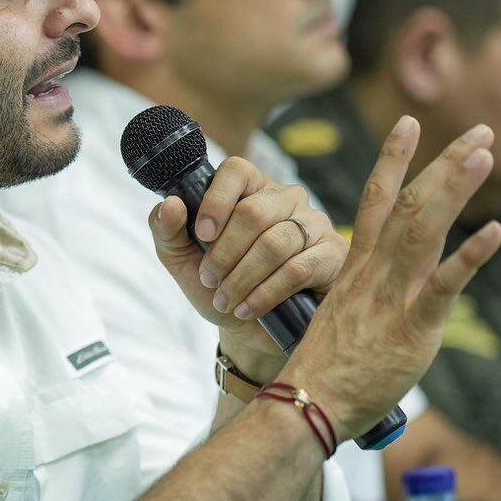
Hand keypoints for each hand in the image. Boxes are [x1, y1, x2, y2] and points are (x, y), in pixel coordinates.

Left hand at [149, 158, 345, 380]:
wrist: (249, 331)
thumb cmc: (218, 285)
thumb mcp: (182, 260)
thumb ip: (167, 230)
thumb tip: (170, 203)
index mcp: (249, 189)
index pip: (236, 170)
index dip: (216, 200)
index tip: (202, 233)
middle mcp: (285, 198)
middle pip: (253, 212)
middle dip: (224, 253)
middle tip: (210, 280)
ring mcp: (314, 223)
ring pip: (275, 243)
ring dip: (242, 278)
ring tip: (225, 301)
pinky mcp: (333, 254)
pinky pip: (298, 269)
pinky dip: (265, 293)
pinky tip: (247, 309)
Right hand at [279, 119, 500, 436]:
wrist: (305, 404)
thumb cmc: (322, 370)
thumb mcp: (340, 319)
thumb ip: (364, 299)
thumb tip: (378, 298)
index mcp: (355, 268)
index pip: (374, 201)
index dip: (393, 159)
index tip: (408, 123)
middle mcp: (373, 273)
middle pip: (410, 204)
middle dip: (446, 163)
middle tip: (480, 131)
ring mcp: (391, 297)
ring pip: (424, 230)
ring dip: (456, 189)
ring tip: (484, 155)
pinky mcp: (411, 328)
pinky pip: (443, 287)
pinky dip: (470, 257)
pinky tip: (495, 232)